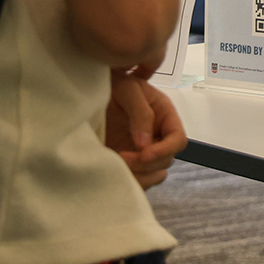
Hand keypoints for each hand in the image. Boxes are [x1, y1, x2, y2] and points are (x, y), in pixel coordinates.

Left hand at [106, 67, 187, 187]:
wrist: (86, 92)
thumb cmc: (112, 84)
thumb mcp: (128, 88)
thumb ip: (141, 111)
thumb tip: (145, 143)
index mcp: (163, 116)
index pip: (177, 139)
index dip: (164, 150)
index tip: (144, 154)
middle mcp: (157, 135)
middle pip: (166, 160)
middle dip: (146, 163)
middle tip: (123, 157)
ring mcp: (143, 151)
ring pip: (153, 174)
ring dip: (139, 174)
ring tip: (117, 163)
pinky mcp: (129, 162)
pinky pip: (138, 179)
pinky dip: (130, 179)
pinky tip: (114, 169)